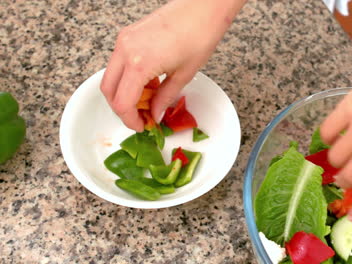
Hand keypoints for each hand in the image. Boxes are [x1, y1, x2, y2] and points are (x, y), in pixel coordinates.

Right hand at [100, 0, 240, 130]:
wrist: (203, 7)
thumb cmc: (199, 36)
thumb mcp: (183, 75)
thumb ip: (164, 99)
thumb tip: (155, 114)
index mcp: (138, 64)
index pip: (121, 103)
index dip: (130, 120)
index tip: (142, 126)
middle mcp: (125, 50)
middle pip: (108, 90)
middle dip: (122, 108)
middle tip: (142, 117)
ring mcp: (124, 40)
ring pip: (111, 76)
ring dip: (124, 93)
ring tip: (148, 101)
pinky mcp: (128, 34)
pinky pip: (119, 62)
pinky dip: (128, 77)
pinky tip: (148, 83)